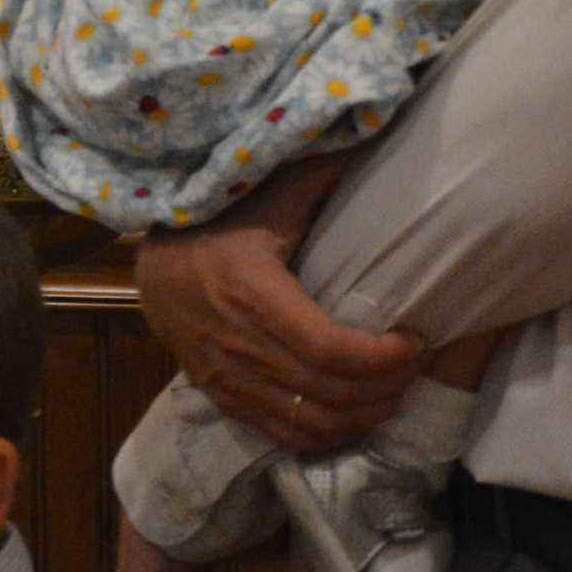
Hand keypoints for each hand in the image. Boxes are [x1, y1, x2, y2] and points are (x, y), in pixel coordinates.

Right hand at [134, 157, 420, 453]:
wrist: (154, 263)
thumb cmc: (220, 221)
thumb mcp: (270, 192)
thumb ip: (324, 171)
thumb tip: (378, 136)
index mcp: (254, 295)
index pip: (332, 351)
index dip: (385, 358)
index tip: (416, 339)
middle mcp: (240, 347)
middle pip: (330, 394)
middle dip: (387, 386)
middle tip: (416, 363)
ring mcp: (229, 380)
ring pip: (312, 424)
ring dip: (364, 416)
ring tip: (393, 389)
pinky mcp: (224, 399)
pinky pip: (284, 436)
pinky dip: (329, 434)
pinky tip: (355, 414)